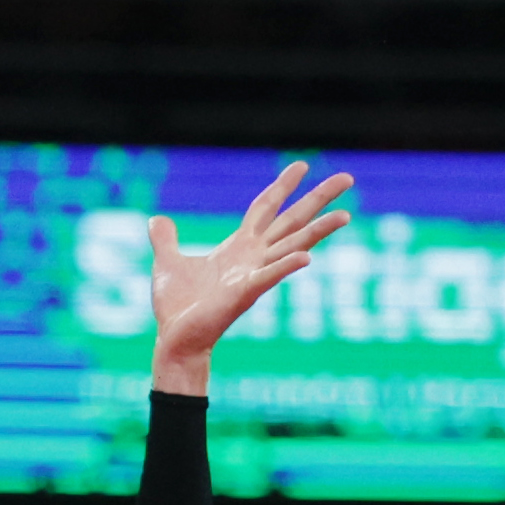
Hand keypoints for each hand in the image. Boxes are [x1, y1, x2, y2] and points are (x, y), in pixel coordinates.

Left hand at [149, 159, 353, 390]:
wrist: (173, 340)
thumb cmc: (177, 308)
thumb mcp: (167, 262)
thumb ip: (166, 239)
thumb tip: (157, 220)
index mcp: (238, 247)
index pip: (266, 208)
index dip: (282, 186)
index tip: (302, 164)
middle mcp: (253, 258)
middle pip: (292, 220)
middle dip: (318, 198)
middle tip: (347, 178)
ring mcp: (252, 275)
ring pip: (293, 247)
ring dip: (318, 231)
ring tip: (345, 215)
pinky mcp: (244, 294)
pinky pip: (269, 277)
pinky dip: (286, 267)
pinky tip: (307, 259)